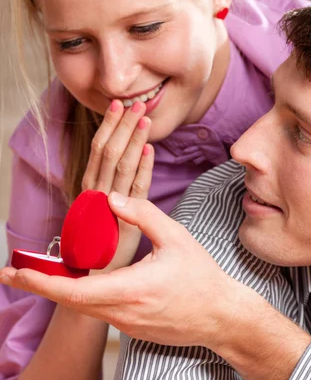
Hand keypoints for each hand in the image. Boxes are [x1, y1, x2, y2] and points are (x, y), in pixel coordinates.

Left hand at [0, 194, 241, 348]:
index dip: (40, 281)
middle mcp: (123, 312)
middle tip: (11, 271)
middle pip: (68, 301)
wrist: (221, 317)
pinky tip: (79, 283)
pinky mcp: (131, 329)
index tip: (15, 271)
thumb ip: (142, 214)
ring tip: (40, 274)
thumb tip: (110, 198)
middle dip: (38, 286)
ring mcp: (126, 325)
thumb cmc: (202, 276)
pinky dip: (82, 297)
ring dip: (59, 291)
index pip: (73, 290)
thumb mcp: (176, 237)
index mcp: (131, 289)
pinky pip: (100, 311)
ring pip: (83, 307)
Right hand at [83, 100, 153, 269]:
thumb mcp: (105, 207)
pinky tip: (150, 151)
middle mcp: (96, 193)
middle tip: (135, 103)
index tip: (120, 105)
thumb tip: (129, 153)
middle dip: (123, 127)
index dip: (110, 126)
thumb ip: (113, 182)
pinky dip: (143, 168)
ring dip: (133, 140)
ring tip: (144, 118)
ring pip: (120, 166)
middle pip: (109, 153)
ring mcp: (109, 207)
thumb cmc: (103, 239)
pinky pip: (135, 190)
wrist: (98, 276)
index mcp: (91, 186)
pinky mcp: (123, 221)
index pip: (100, 150)